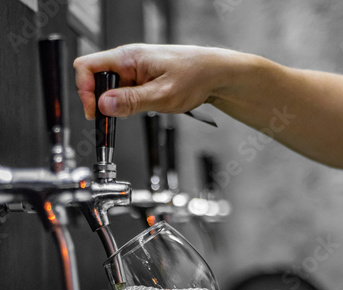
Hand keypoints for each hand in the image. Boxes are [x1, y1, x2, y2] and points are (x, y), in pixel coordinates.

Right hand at [73, 43, 237, 118]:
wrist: (214, 75)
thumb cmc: (194, 76)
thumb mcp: (161, 95)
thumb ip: (131, 101)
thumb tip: (103, 105)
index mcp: (128, 57)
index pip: (87, 67)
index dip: (84, 90)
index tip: (94, 112)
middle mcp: (127, 62)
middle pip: (94, 80)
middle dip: (98, 101)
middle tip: (111, 118)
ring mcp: (133, 71)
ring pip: (108, 89)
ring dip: (113, 105)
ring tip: (130, 113)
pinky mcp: (139, 81)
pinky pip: (122, 93)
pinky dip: (124, 105)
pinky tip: (137, 110)